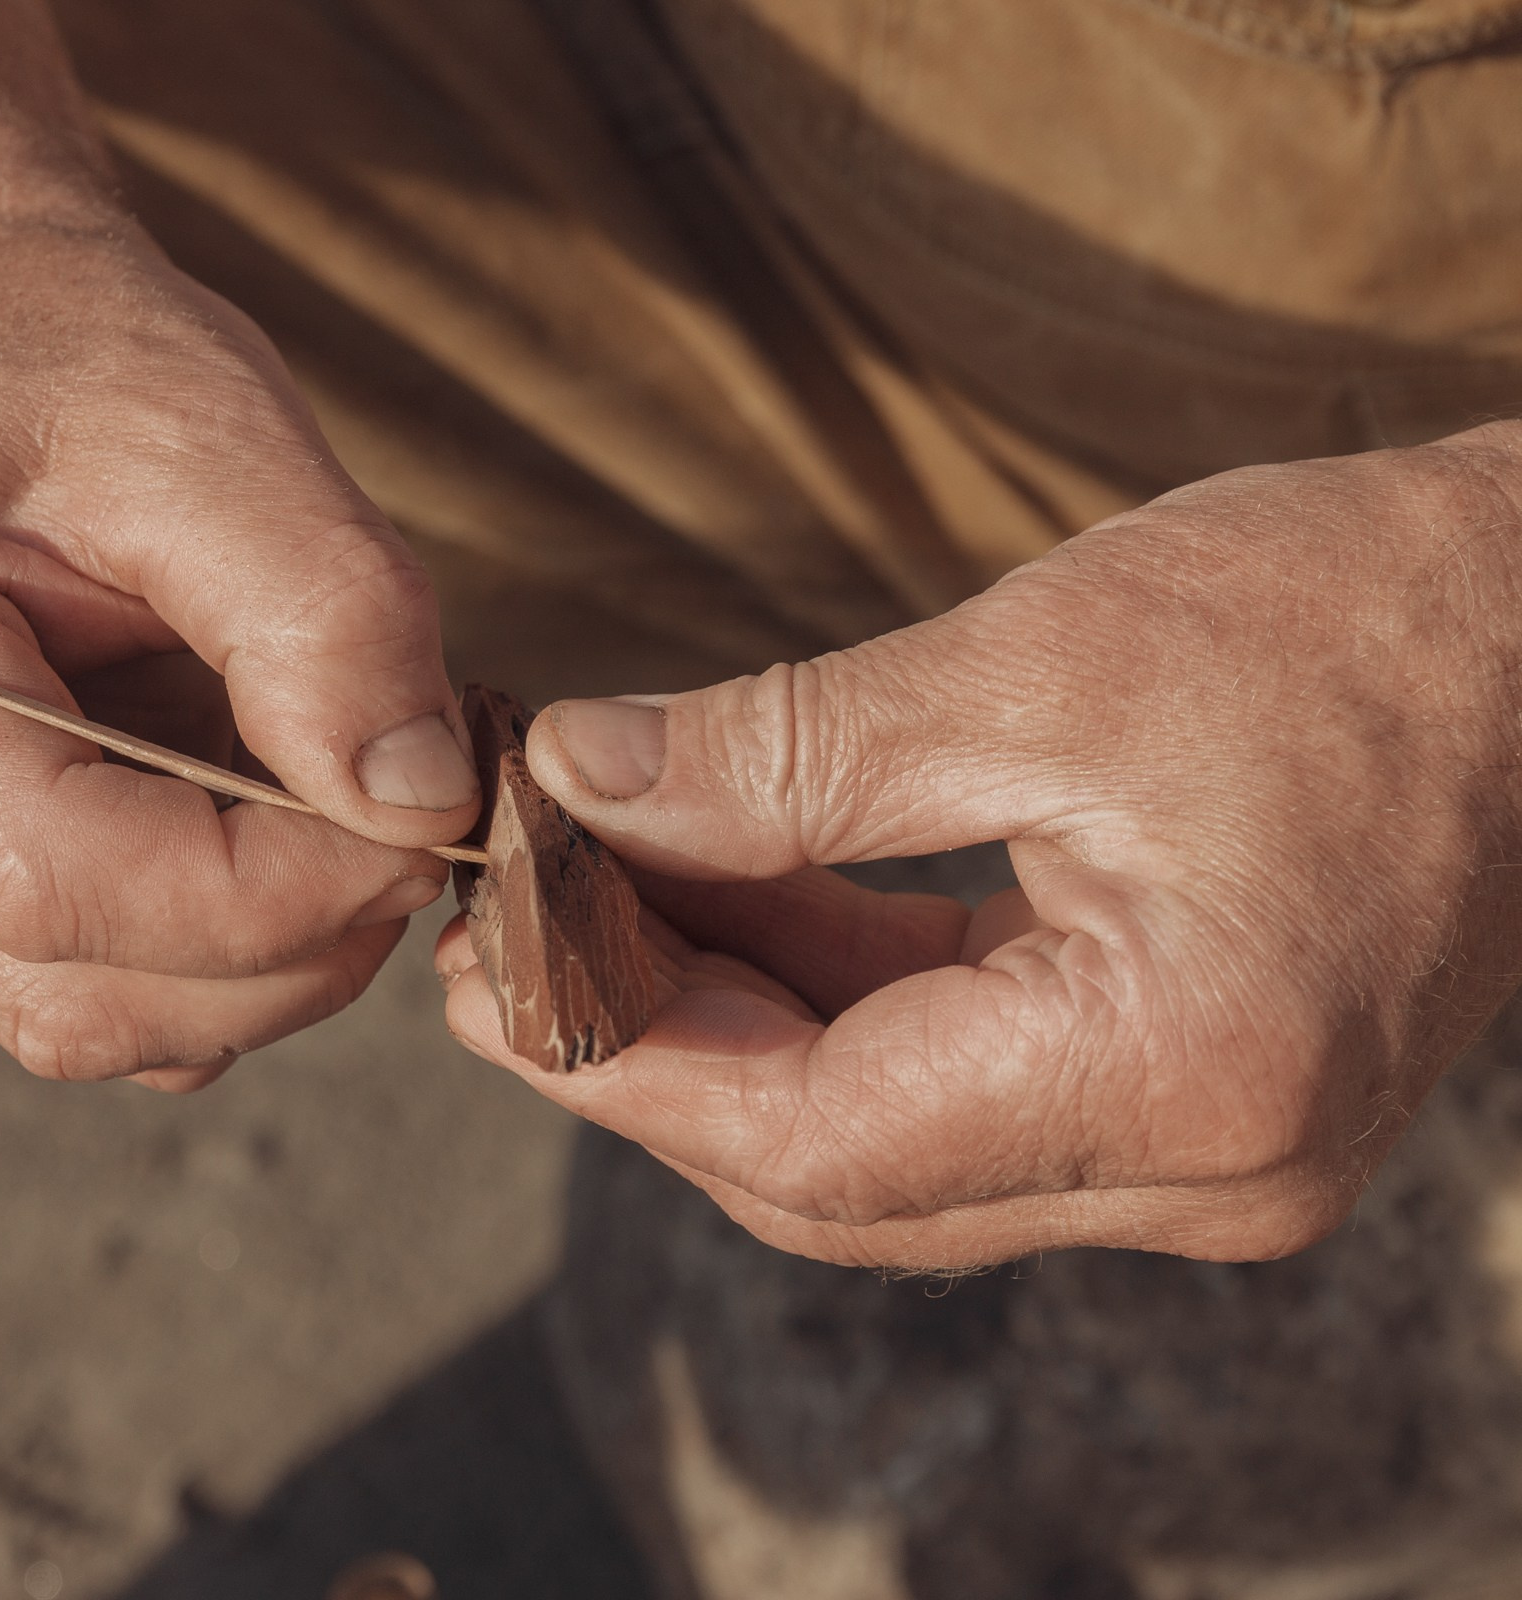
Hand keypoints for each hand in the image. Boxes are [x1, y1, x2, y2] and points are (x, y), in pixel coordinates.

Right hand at [0, 225, 475, 1089]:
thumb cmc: (76, 357)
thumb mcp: (220, 436)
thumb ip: (330, 619)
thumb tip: (416, 807)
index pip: (55, 885)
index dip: (272, 896)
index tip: (421, 822)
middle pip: (69, 992)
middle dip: (284, 945)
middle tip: (406, 822)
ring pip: (82, 1019)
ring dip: (254, 955)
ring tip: (324, 800)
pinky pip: (83, 994)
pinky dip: (207, 953)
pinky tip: (248, 828)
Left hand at [442, 423, 1521, 1266]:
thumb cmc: (1338, 614)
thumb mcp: (1031, 663)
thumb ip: (781, 753)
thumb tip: (575, 784)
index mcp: (1184, 1074)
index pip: (823, 1138)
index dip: (630, 1065)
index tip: (492, 981)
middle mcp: (1207, 1169)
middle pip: (841, 1170)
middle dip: (657, 1060)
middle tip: (510, 952)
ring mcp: (1205, 1154)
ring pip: (887, 1142)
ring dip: (731, 1032)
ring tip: (591, 916)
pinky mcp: (1185, 1094)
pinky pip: (958, 1086)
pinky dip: (831, 1006)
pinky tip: (724, 904)